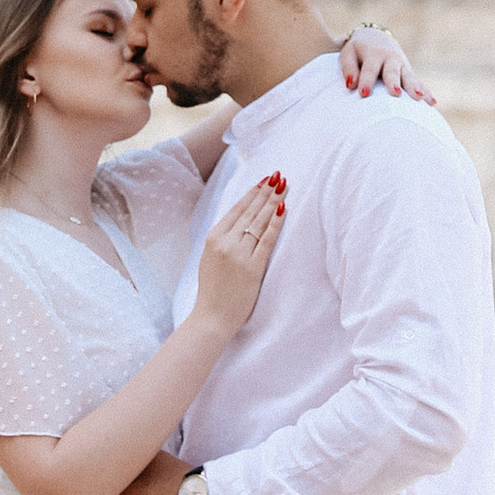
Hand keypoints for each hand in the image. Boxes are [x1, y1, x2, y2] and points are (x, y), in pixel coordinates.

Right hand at [193, 174, 283, 336]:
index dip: (252, 194)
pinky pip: (267, 239)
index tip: (263, 181)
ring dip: (273, 202)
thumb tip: (239, 222)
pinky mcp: (252, 267)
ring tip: (284, 187)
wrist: (212, 317)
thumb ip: (222, 240)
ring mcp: (239, 254)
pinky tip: (284, 210)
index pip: (236, 209)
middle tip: (279, 176)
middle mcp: (225, 242)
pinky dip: (276, 223)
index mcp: (213, 238)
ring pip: (259, 221)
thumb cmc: (212, 291)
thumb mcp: (209, 258)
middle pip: (250, 211)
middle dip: (266, 192)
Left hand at [338, 19, 433, 103]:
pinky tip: (432, 103)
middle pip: (392, 72)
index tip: (364, 93)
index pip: (370, 68)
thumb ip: (348, 68)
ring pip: (409, 77)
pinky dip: (426, 92)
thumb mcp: (349, 52)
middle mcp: (391, 58)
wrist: (376, 37)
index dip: (366, 80)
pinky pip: (419, 83)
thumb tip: (350, 85)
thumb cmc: (358, 50)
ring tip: (418, 97)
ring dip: (414, 87)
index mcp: (374, 53)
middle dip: (394, 82)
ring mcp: (402, 65)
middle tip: (395, 93)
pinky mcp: (409, 72)